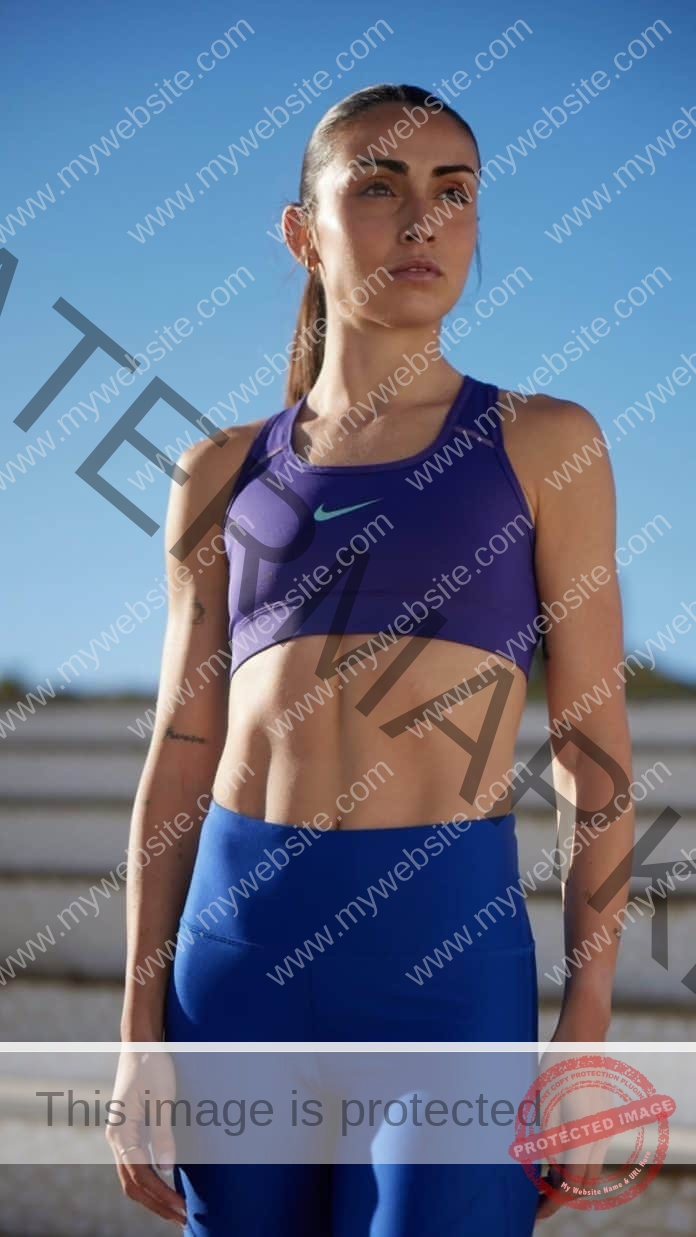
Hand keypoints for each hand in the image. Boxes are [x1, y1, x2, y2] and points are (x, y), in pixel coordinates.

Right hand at [106, 1048, 186, 1227]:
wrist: (140, 1042)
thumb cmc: (152, 1065)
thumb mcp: (162, 1098)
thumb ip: (163, 1134)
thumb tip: (167, 1169)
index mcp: (121, 1132)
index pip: (141, 1176)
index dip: (162, 1196)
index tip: (183, 1210)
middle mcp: (116, 1138)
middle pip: (133, 1184)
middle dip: (157, 1205)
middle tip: (183, 1219)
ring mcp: (121, 1136)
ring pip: (132, 1178)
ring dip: (153, 1196)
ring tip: (176, 1210)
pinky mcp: (129, 1131)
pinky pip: (136, 1165)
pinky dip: (150, 1182)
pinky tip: (167, 1187)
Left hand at [534, 1008, 611, 1220]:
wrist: (581, 1038)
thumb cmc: (558, 1067)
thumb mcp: (545, 1106)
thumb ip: (548, 1142)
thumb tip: (549, 1170)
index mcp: (586, 1135)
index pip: (573, 1184)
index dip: (553, 1202)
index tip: (535, 1213)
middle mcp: (600, 1135)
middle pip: (584, 1180)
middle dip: (561, 1193)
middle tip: (534, 1198)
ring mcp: (604, 1126)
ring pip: (588, 1165)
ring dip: (567, 1176)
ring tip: (539, 1177)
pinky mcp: (602, 1117)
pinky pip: (590, 1149)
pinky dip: (573, 1159)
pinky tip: (551, 1155)